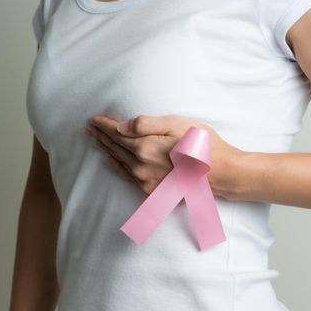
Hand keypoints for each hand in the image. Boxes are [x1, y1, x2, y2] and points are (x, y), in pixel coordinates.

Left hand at [84, 114, 243, 199]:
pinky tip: (110, 160)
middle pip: (114, 147)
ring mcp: (144, 181)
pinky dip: (116, 165)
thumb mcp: (175, 124)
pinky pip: (126, 176)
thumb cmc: (202, 144)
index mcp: (143, 147)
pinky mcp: (151, 191)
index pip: (116, 133)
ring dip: (106, 149)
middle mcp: (139, 166)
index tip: (94, 120)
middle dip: (101, 136)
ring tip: (96, 140)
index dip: (104, 125)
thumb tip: (120, 126)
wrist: (221, 174)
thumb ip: (144, 124)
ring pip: (118, 161)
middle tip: (89, 128)